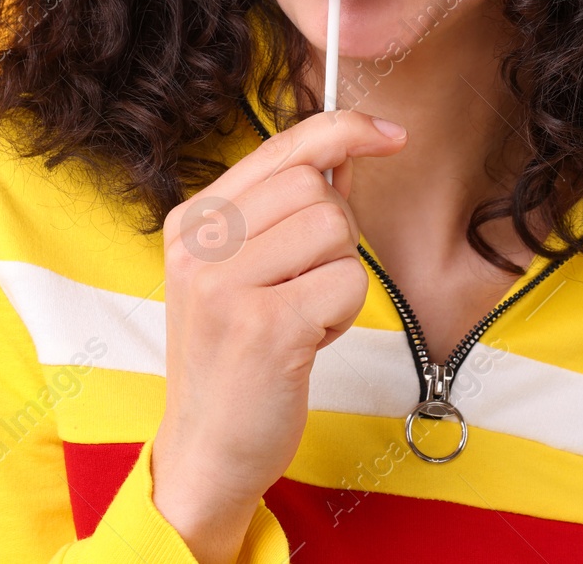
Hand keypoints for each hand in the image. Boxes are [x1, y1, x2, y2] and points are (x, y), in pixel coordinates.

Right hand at [150, 108, 407, 562]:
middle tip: (306, 283)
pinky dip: (342, 315)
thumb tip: (350, 150)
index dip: (345, 130)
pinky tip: (306, 343)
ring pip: (337, 230)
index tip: (391, 135)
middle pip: (316, 186)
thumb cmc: (235, 359)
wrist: (206, 452)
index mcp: (190, 222)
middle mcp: (199, 245)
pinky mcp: (265, 327)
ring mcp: (226, 285)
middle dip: (337, 232)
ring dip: (339, 277)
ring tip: (300, 317)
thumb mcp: (239, 271)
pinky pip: (348, 282)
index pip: (281, 147)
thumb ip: (283, 209)